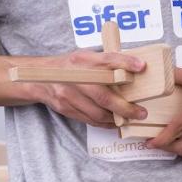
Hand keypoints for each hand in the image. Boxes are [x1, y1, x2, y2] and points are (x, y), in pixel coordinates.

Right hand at [26, 50, 147, 126]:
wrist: (39, 78)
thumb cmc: (69, 67)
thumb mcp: (85, 57)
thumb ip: (106, 62)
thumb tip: (135, 67)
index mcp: (82, 60)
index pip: (106, 59)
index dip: (124, 62)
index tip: (141, 66)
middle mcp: (74, 77)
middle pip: (103, 95)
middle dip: (125, 107)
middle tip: (141, 112)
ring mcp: (68, 94)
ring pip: (97, 112)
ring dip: (117, 118)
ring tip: (130, 118)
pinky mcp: (65, 108)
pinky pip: (89, 120)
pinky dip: (105, 123)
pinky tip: (114, 122)